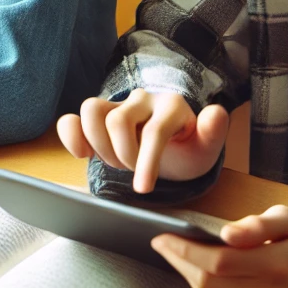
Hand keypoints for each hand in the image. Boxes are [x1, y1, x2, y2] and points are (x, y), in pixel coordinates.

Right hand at [57, 90, 228, 193]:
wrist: (171, 150)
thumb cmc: (187, 150)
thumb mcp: (204, 149)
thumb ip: (213, 132)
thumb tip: (216, 113)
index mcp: (171, 105)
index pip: (153, 130)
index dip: (146, 161)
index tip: (143, 189)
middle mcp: (142, 99)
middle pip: (117, 121)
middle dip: (122, 154)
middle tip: (132, 169)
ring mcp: (117, 105)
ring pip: (92, 110)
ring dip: (99, 144)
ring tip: (115, 161)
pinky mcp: (98, 116)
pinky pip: (73, 118)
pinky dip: (71, 136)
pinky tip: (82, 154)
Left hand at [152, 205, 287, 287]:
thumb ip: (258, 226)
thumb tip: (226, 234)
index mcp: (276, 265)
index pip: (218, 262)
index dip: (185, 251)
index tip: (162, 236)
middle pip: (209, 284)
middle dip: (178, 262)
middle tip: (160, 243)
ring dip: (187, 275)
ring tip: (173, 253)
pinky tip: (193, 269)